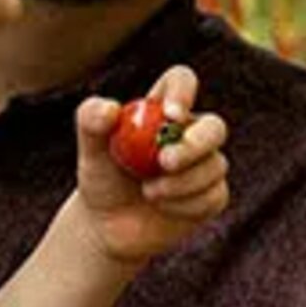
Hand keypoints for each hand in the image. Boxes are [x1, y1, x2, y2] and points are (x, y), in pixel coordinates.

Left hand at [72, 65, 229, 267]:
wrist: (110, 225)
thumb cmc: (102, 178)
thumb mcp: (90, 150)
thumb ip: (91, 122)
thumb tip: (110, 109)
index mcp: (162, 110)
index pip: (181, 81)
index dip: (183, 92)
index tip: (170, 115)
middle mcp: (191, 133)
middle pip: (215, 126)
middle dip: (195, 144)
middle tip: (165, 162)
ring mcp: (206, 164)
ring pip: (215, 165)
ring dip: (181, 183)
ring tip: (149, 193)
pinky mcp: (213, 195)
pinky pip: (214, 195)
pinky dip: (186, 205)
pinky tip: (163, 207)